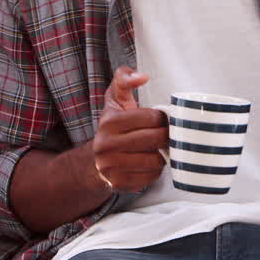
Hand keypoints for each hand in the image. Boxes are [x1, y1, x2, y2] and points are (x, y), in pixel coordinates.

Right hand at [91, 66, 167, 192]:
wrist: (93, 160)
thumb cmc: (112, 125)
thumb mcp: (115, 99)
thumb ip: (124, 80)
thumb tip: (141, 76)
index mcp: (109, 121)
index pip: (152, 118)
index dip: (162, 118)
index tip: (161, 120)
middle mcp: (106, 144)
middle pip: (155, 139)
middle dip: (165, 136)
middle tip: (166, 134)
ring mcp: (111, 166)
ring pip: (155, 160)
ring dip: (162, 154)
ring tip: (158, 148)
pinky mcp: (119, 183)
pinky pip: (150, 177)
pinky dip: (155, 170)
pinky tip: (149, 162)